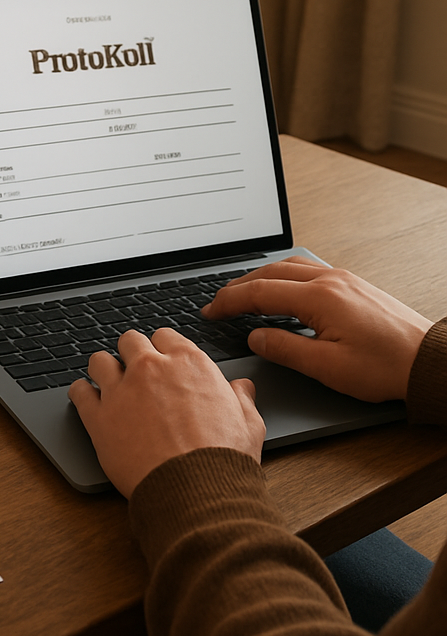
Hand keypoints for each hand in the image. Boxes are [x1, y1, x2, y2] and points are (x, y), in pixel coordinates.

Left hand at [68, 329, 265, 498]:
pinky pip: (79, 392)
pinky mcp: (99, 416)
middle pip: (130, 341)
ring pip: (100, 360)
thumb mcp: (248, 424)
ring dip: (104, 369)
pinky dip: (81, 393)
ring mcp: (122, 390)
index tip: (161, 360)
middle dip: (132, 353)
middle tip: (135, 371)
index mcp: (188, 363)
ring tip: (107, 382)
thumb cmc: (223, 459)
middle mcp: (151, 368)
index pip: (165, 336)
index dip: (162, 349)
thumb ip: (241, 398)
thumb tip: (241, 387)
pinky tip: (86, 399)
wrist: (197, 491)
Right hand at [202, 258, 432, 402]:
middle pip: (270, 273)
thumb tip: (256, 338)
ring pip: (288, 266)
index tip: (211, 311)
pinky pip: (307, 270)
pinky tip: (279, 288)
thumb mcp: (328, 368)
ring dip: (259, 277)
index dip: (229, 302)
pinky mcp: (353, 285)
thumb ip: (285, 350)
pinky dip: (282, 276)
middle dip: (238, 287)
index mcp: (320, 298)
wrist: (432, 361)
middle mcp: (330, 280)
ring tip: (241, 292)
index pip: (260, 292)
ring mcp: (343, 279)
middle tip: (218, 303)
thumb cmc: (386, 367)